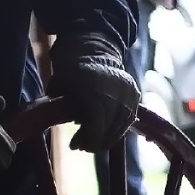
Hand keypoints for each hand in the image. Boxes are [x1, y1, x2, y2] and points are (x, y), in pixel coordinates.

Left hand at [54, 34, 139, 150]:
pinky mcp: (135, 94)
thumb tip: (65, 126)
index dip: (87, 139)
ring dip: (107, 137)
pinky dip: (117, 129)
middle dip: (95, 141)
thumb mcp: (59, 86)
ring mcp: (128, 92)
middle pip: (110, 127)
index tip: (74, 145)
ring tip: (93, 141)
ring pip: (121, 125)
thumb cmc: (70, 69)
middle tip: (82, 146)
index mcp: (94, 87)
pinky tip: (105, 132)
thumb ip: (61, 107)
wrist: (94, 48)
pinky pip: (129, 119)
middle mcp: (115, 89)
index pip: (97, 123)